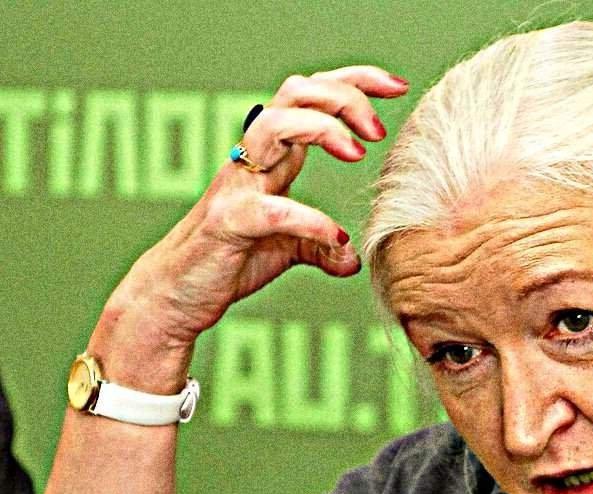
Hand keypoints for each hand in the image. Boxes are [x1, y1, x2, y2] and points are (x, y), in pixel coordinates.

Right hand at [95, 66, 408, 385]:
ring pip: (273, 126)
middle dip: (344, 95)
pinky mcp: (227, 224)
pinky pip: (272, 209)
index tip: (397, 88)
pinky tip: (336, 237)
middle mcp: (254, 161)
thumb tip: (353, 256)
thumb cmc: (229, 260)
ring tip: (358, 153)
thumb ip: (321, 244)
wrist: (177, 294)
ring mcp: (237, 188)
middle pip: (295, 93)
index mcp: (273, 157)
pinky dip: (310, 219)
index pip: (312, 97)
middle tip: (377, 131)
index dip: (354, 82)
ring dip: (323, 128)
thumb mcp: (286, 248)